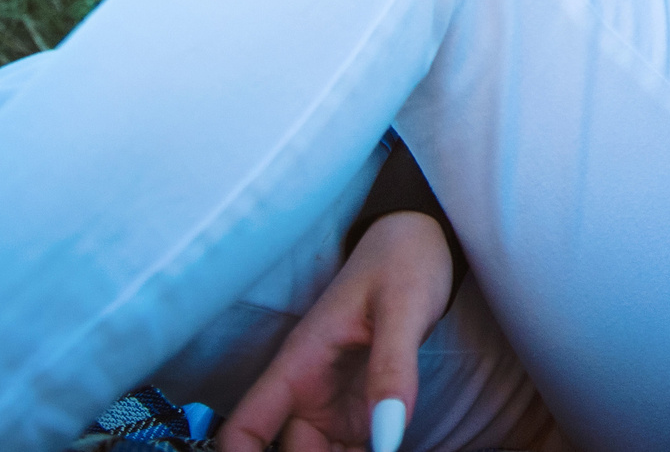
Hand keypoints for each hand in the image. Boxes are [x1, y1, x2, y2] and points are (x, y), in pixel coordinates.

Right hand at [220, 211, 452, 451]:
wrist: (424, 239)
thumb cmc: (403, 260)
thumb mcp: (403, 309)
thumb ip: (393, 369)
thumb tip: (388, 437)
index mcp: (299, 365)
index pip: (245, 428)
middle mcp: (308, 392)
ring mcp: (334, 403)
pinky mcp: (362, 408)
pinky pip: (353, 450)